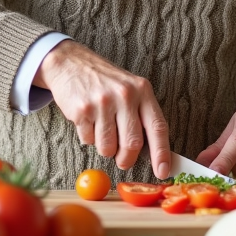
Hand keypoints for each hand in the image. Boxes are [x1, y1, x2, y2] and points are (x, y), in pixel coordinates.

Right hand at [34, 40, 170, 178]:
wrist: (72, 64)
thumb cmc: (105, 82)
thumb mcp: (131, 90)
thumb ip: (142, 116)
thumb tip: (153, 153)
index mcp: (142, 91)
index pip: (157, 126)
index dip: (162, 152)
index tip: (163, 171)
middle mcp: (125, 95)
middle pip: (132, 143)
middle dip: (127, 159)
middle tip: (123, 160)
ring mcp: (103, 102)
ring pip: (108, 147)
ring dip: (105, 148)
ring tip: (102, 129)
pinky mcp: (82, 110)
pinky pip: (89, 140)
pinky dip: (89, 138)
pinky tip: (88, 120)